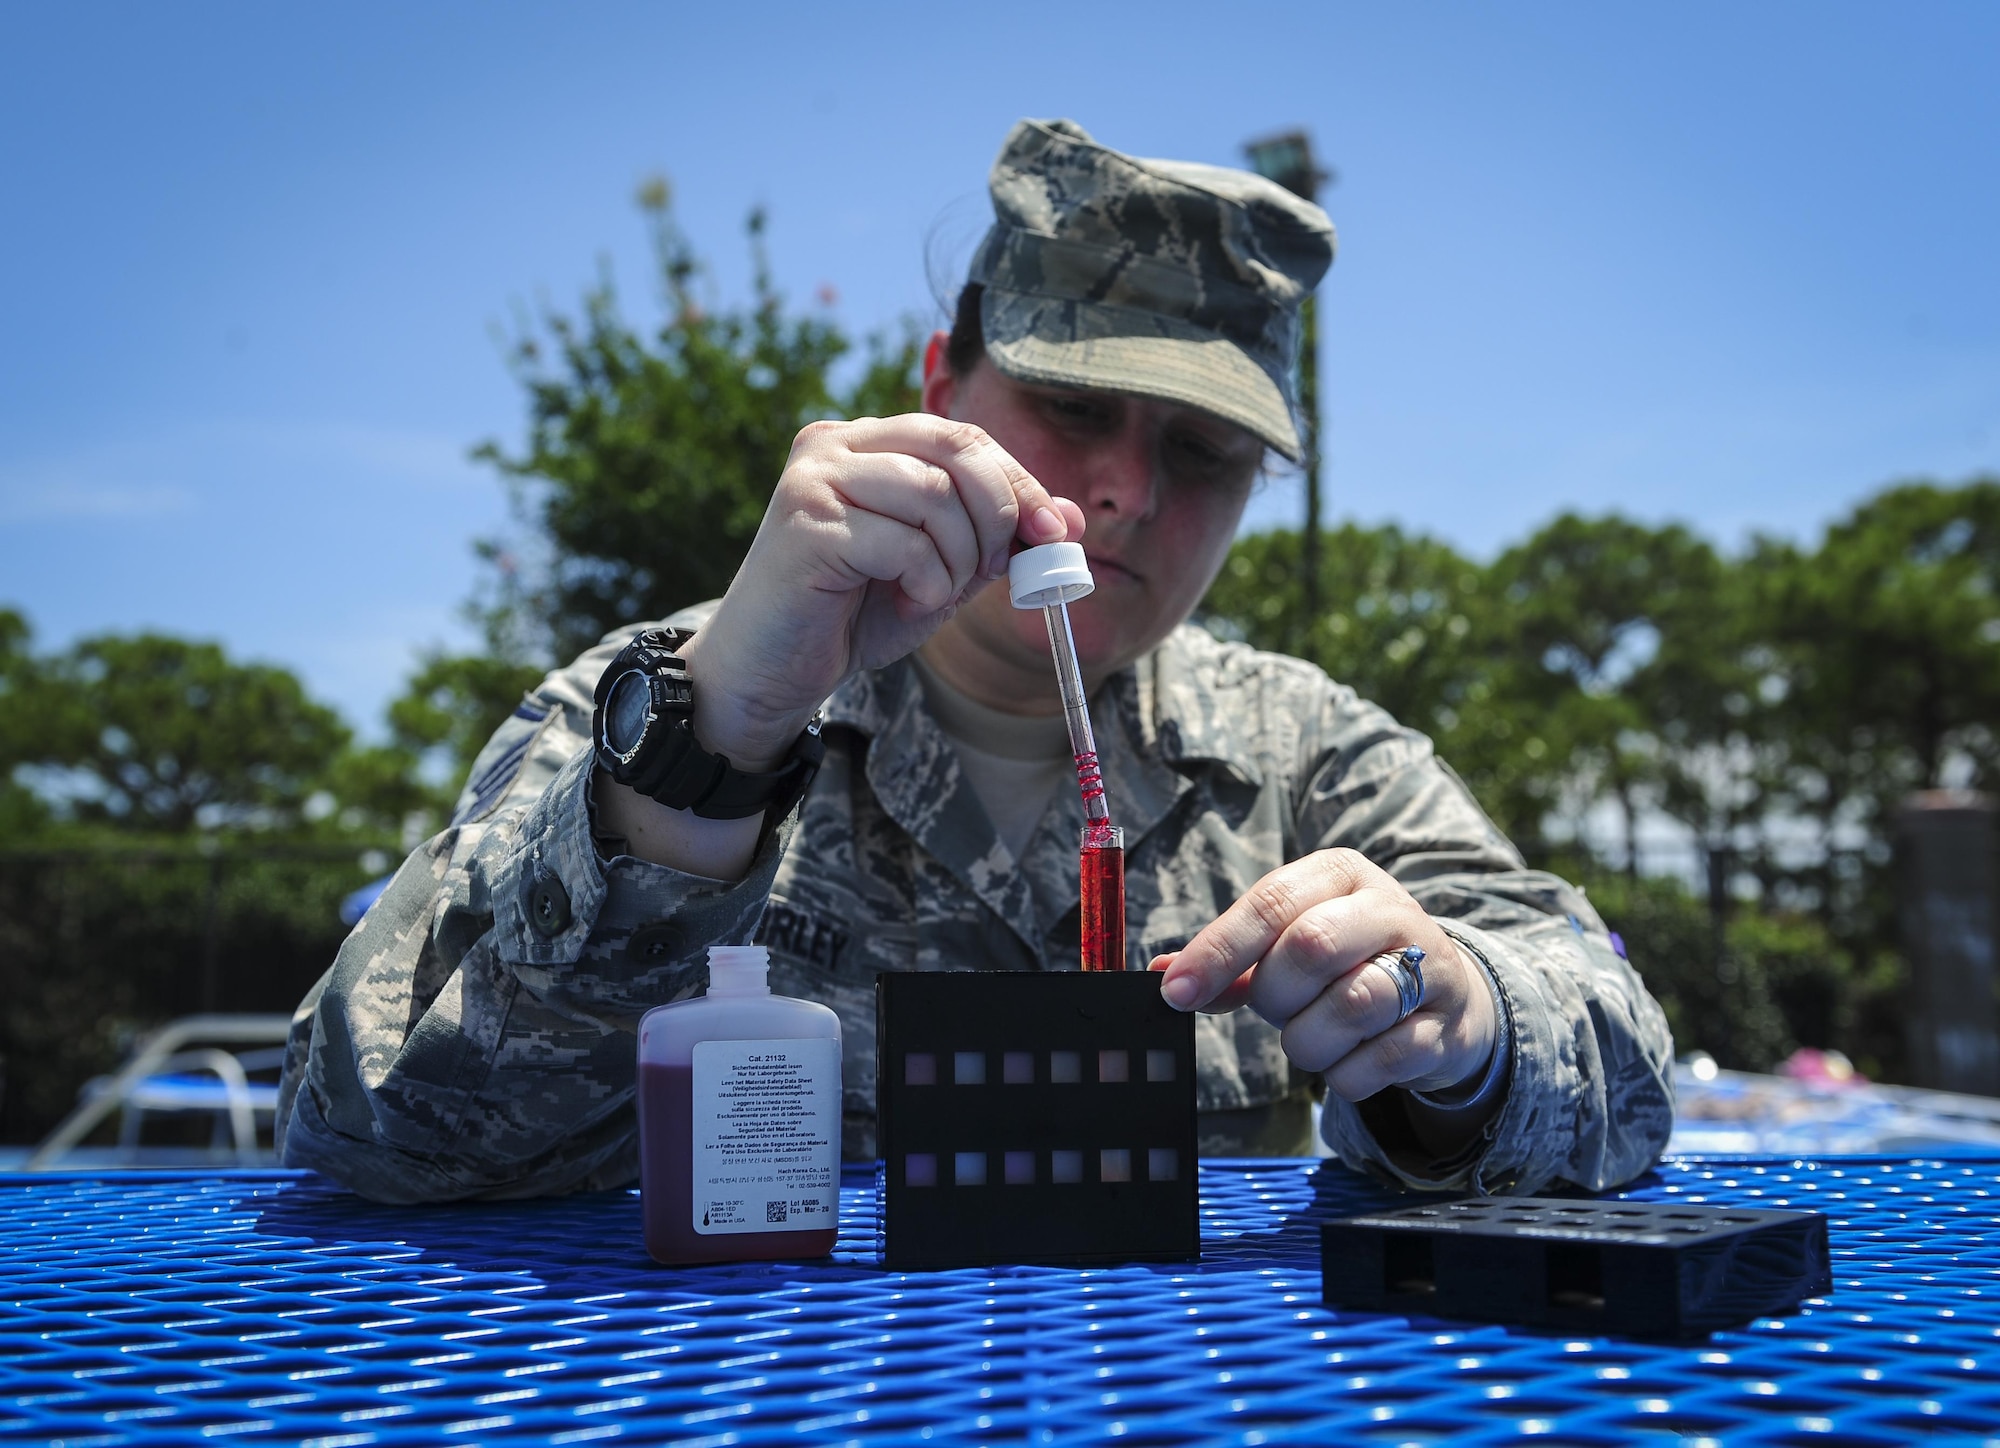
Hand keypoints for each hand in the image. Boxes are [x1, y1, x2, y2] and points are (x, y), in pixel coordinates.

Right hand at [680, 415, 1083, 767]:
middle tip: (993, 568)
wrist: (772, 670)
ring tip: (931, 592)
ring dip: (958, 557)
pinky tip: (905, 602)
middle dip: (998, 512)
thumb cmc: (853, 615)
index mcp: (865, 441)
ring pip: (933, 495)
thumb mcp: (943, 571)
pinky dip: (926, 581)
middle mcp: (833, 444)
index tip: (1051, 533)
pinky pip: (904, 542)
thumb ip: (997, 539)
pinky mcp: (805, 526)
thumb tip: (1070, 517)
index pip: (963, 436)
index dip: (1019, 482)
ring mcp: (813, 480)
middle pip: (955, 448)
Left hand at [1152, 849, 1495, 1101]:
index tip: (1175, 993)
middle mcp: (1389, 908)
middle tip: (1275, 1010)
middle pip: (1310, 947)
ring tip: (1311, 1034)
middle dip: (1273, 995)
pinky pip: (1380, 1060)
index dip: (1217, 950)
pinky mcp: (1446, 1024)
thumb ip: (1231, 959)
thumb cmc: (1347, 960)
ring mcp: (1430, 965)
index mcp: (1340, 873)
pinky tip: (1347, 1059)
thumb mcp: (1291, 941)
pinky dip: (1346, 1073)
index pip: (1270, 902)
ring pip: (1351, 1005)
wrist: (1448, 996)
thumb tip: (1161, 974)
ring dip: (1308, 1039)